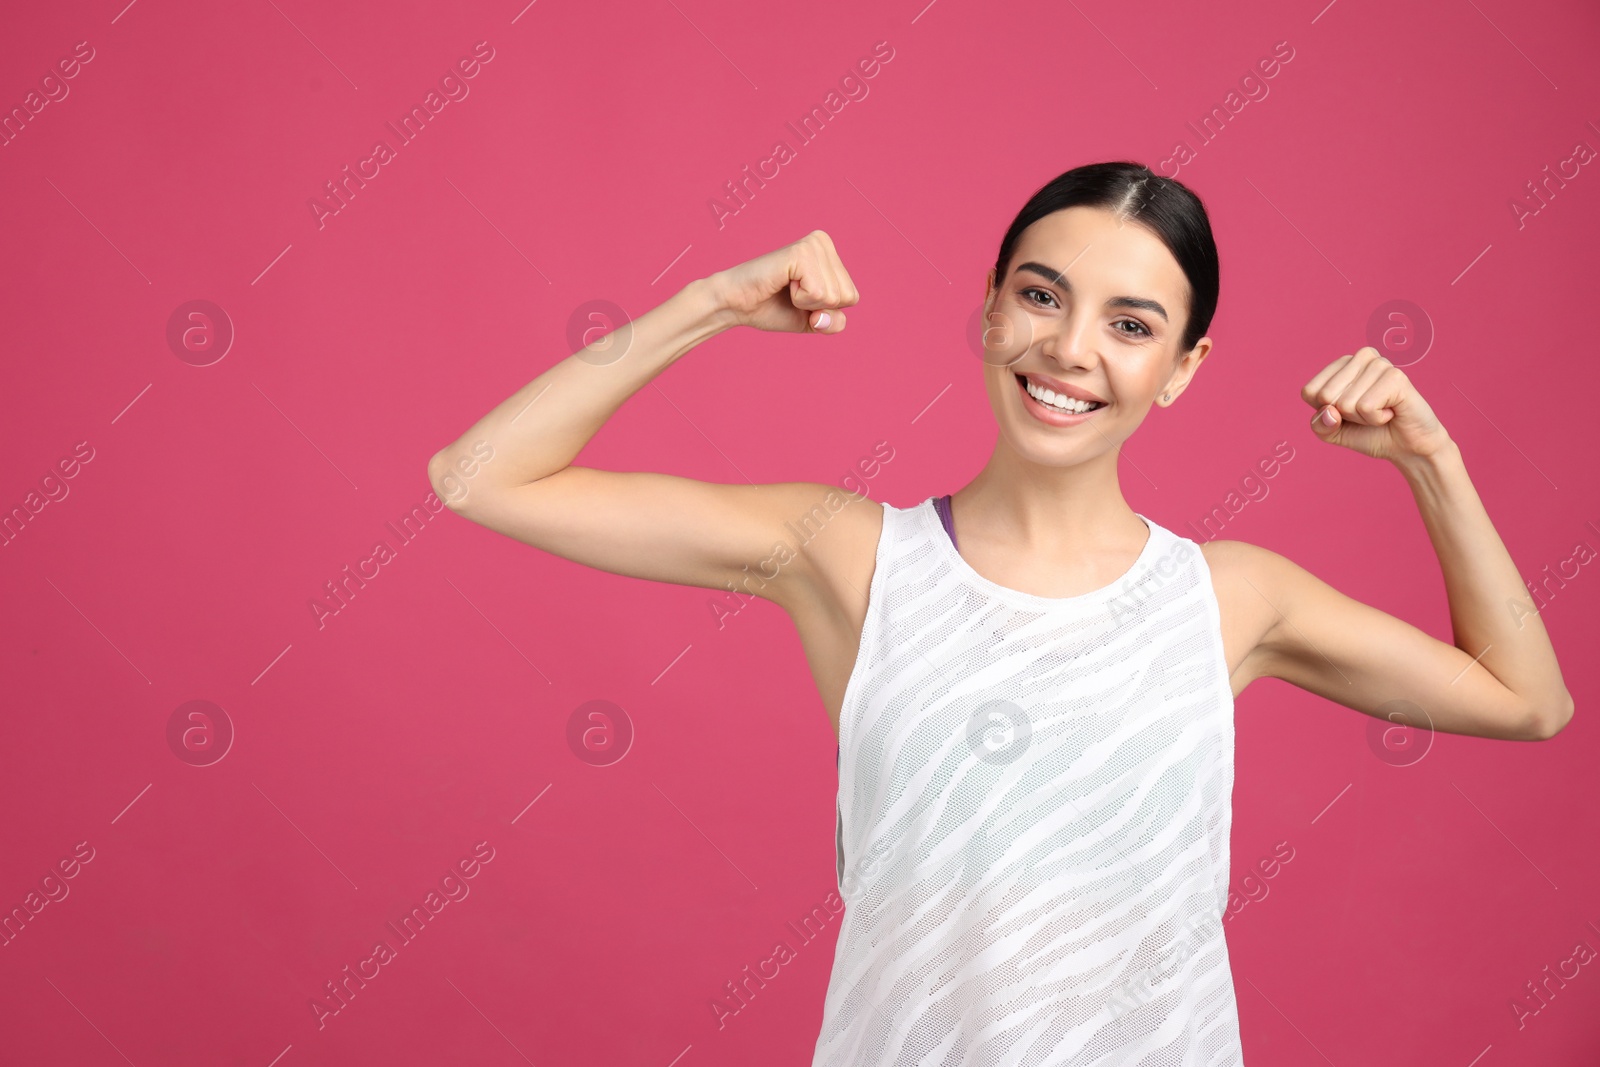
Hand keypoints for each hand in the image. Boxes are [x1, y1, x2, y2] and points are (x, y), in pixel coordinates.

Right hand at [705, 230, 858, 333]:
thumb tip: (826, 314)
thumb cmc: (771, 308)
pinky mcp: (802, 252)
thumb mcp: (813, 321)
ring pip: (834, 296)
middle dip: (818, 308)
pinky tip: (783, 283)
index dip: (825, 311)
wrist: (735, 305)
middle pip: (848, 297)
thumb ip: (834, 321)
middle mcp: (823, 242)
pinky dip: (800, 299)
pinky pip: (818, 293)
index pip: (852, 298)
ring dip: (807, 303)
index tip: (799, 300)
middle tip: (791, 295)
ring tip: (785, 288)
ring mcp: (813, 244)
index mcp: (829, 254)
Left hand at [1302, 346, 1450, 461]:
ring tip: (1382, 412)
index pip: (1309, 391)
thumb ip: (1319, 425)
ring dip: (1362, 418)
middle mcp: (1361, 357)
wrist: (1406, 447)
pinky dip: (1376, 419)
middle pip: (1325, 396)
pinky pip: (1366, 407)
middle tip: (1368, 413)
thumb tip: (1329, 411)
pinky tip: (1391, 412)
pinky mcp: (1396, 376)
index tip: (1348, 413)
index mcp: (1341, 364)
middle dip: (1345, 415)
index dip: (1325, 412)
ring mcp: (1380, 364)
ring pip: (1346, 403)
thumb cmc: (1369, 433)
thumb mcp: (1333, 433)